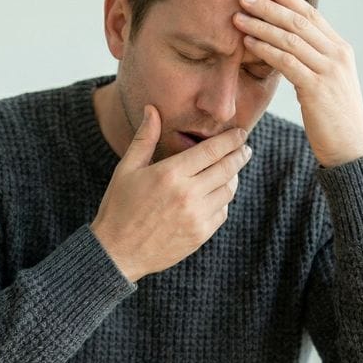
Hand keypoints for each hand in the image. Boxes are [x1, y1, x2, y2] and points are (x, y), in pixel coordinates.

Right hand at [90, 104, 250, 282]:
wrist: (117, 252)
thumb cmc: (119, 207)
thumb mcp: (127, 169)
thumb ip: (145, 138)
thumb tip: (152, 109)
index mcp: (170, 173)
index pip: (212, 150)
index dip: (231, 140)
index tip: (240, 134)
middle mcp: (187, 194)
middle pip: (227, 168)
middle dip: (240, 155)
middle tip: (245, 149)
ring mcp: (196, 216)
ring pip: (228, 190)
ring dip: (233, 177)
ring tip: (231, 170)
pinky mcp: (200, 234)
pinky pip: (222, 212)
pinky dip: (223, 200)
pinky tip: (216, 195)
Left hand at [234, 0, 362, 166]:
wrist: (350, 148)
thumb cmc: (334, 118)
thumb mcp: (328, 82)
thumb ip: (313, 61)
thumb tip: (290, 46)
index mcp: (341, 49)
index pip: (312, 16)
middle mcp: (337, 55)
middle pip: (298, 22)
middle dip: (270, 6)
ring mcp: (329, 70)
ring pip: (290, 39)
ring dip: (261, 26)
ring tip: (238, 17)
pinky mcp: (317, 88)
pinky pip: (286, 62)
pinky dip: (265, 49)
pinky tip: (247, 43)